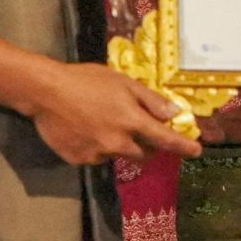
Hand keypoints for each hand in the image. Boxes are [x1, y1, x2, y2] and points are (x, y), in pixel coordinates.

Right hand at [26, 62, 199, 163]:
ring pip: (117, 155)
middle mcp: (118, 142)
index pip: (165, 139)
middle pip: (143, 154)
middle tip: (137, 130)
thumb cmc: (86, 80)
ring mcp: (97, 154)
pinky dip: (96, 147)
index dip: (183, 146)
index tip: (196, 151)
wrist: (45, 92)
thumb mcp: (123, 82)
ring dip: (118, 144)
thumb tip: (175, 114)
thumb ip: (150, 100)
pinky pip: (96, 157)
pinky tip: (84, 129)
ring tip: (100, 122)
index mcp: (131, 121)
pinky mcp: (79, 160)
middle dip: (146, 145)